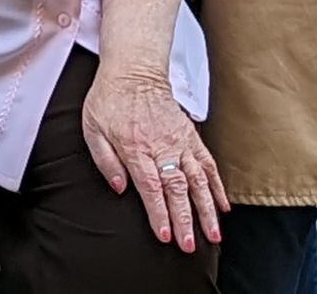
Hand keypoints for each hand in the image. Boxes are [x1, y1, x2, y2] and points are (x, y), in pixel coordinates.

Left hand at [82, 67, 226, 252]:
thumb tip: (120, 188)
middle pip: (177, 189)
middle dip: (186, 221)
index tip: (166, 236)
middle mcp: (162, 146)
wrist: (134, 69)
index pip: (151, 188)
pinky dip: (217, 186)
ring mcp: (180, 141)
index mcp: (136, 148)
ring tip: (214, 234)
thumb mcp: (93, 129)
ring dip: (207, 209)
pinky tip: (223, 205)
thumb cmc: (110, 99)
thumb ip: (105, 161)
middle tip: (190, 246)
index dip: (160, 214)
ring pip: (198, 180)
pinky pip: (208, 163)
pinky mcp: (190, 136)